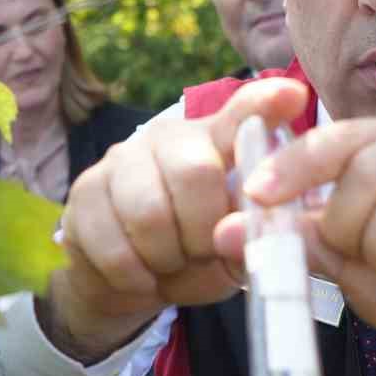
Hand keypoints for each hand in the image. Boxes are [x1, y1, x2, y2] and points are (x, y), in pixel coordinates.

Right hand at [48, 77, 309, 362]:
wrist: (126, 280)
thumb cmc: (194, 256)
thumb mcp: (231, 252)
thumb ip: (246, 239)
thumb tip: (240, 233)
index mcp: (217, 144)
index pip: (243, 114)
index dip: (265, 105)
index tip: (292, 95)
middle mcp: (170, 138)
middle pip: (196, 172)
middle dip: (204, 231)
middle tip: (201, 253)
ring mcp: (122, 159)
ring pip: (149, 213)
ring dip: (166, 258)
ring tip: (169, 264)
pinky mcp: (84, 191)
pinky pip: (114, 245)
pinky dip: (134, 276)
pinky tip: (139, 275)